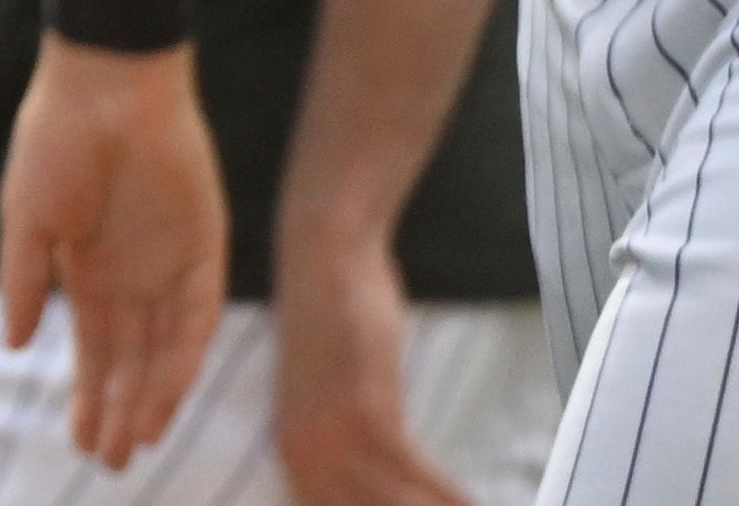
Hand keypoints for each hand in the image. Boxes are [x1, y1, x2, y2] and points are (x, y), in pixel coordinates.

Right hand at [0, 36, 229, 468]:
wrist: (107, 84)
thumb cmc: (54, 139)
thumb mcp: (27, 216)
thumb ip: (25, 280)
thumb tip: (17, 346)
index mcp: (86, 268)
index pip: (93, 349)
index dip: (88, 396)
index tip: (80, 442)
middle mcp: (132, 276)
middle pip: (130, 361)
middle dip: (120, 412)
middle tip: (112, 463)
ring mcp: (170, 266)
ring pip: (164, 351)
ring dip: (151, 399)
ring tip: (137, 444)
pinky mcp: (205, 251)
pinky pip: (195, 320)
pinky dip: (181, 362)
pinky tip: (164, 398)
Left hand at [271, 208, 471, 505]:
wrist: (325, 258)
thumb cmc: (335, 325)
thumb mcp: (329, 398)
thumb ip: (346, 446)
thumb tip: (379, 484)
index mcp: (290, 456)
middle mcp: (301, 455)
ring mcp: (330, 436)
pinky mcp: (364, 412)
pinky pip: (413, 474)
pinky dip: (448, 497)